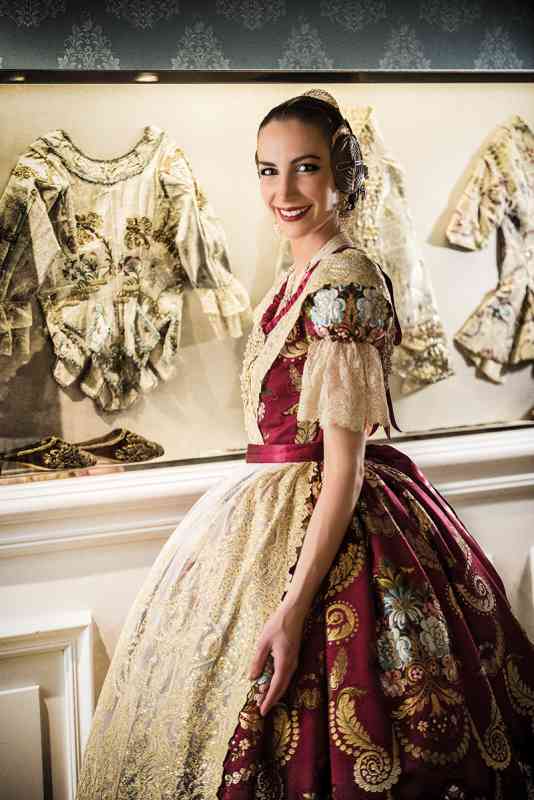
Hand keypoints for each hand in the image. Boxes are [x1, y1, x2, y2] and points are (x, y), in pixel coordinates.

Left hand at [248, 600, 305, 716]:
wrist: (294, 612)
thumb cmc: (277, 625)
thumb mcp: (263, 642)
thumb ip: (258, 661)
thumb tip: (252, 678)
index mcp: (284, 663)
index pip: (276, 687)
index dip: (269, 700)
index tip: (262, 711)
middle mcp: (291, 665)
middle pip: (282, 687)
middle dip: (272, 698)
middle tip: (261, 708)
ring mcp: (294, 661)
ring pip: (284, 681)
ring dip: (275, 691)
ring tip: (263, 697)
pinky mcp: (293, 657)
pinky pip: (286, 674)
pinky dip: (278, 682)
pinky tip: (271, 682)